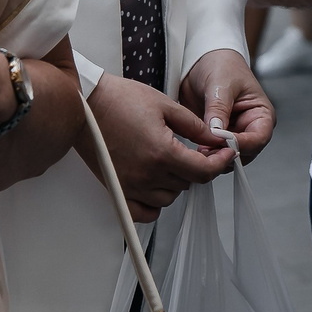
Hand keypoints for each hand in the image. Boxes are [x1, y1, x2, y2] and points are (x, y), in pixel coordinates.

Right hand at [89, 73, 232, 222]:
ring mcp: (130, 185)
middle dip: (199, 168)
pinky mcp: (116, 189)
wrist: (85, 105)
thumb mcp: (166, 105)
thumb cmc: (121, 100)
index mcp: (162, 152)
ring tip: (173, 162)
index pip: (203, 172)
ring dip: (177, 183)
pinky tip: (156, 186)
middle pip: (187, 184)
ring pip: (168, 199)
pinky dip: (154, 204)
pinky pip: (143, 212)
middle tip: (198, 151)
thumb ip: (195, 126)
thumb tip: (217, 138)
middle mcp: (146, 174)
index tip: (227, 153)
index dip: (221, 163)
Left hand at [179, 48, 275, 161]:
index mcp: (261, 114)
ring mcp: (233, 134)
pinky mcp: (216, 137)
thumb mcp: (221, 84)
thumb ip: (219, 109)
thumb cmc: (221, 65)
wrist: (201, 61)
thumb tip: (217, 132)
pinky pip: (214, 153)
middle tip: (206, 150)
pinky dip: (207, 154)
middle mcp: (250, 128)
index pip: (259, 137)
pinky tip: (195, 149)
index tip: (222, 142)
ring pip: (229, 156)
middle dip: (226, 153)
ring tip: (199, 150)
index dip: (243, 144)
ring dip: (215, 156)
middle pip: (246, 152)